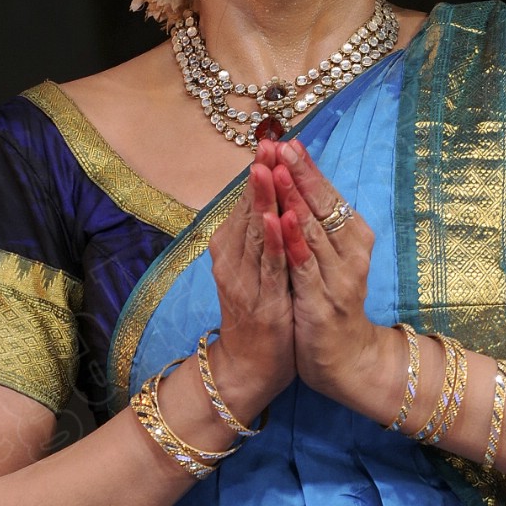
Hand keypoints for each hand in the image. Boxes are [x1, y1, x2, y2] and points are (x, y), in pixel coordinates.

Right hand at [206, 137, 296, 419]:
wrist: (246, 366)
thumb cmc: (254, 312)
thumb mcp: (251, 266)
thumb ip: (253, 233)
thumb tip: (264, 195)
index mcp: (229, 247)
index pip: (245, 201)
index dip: (258, 171)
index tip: (269, 139)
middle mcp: (231, 259)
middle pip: (246, 210)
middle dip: (260, 175)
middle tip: (268, 142)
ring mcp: (244, 279)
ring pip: (255, 232)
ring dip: (262, 199)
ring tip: (267, 167)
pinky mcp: (261, 300)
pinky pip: (268, 265)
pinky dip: (271, 240)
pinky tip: (275, 217)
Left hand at [271, 138, 398, 415]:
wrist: (347, 358)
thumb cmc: (331, 302)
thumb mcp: (327, 258)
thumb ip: (318, 225)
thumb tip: (297, 185)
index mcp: (353, 237)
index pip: (329, 195)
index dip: (306, 168)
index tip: (286, 140)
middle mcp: (351, 251)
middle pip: (325, 205)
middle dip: (300, 174)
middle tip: (280, 144)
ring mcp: (339, 276)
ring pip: (315, 230)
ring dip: (295, 198)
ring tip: (278, 170)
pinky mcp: (323, 300)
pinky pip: (306, 266)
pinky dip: (295, 241)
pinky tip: (283, 219)